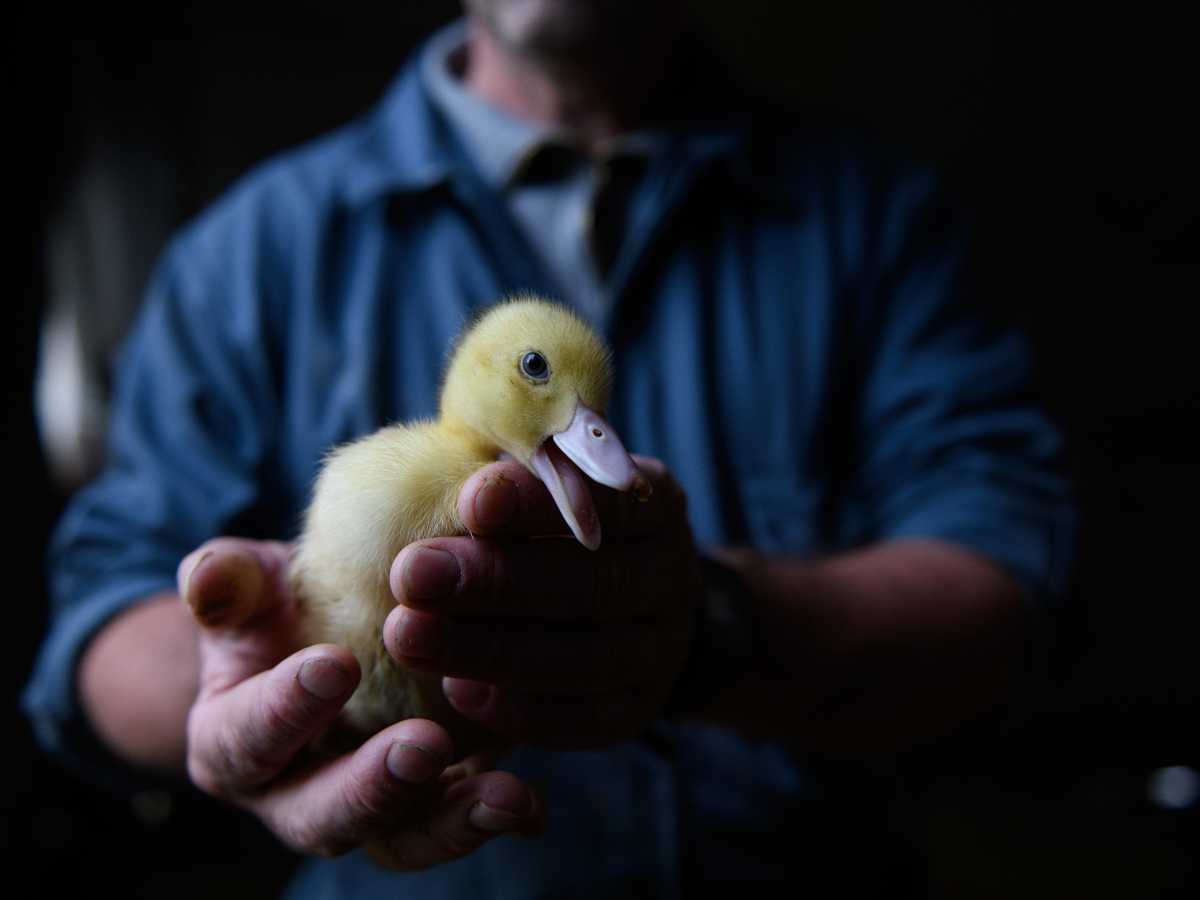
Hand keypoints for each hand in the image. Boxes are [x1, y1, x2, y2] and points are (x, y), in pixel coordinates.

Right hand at [178, 538, 543, 869]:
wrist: (318, 637)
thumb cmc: (275, 607)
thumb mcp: (247, 585)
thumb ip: (226, 580)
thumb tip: (209, 579)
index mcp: (232, 739)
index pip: (247, 738)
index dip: (285, 709)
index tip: (337, 666)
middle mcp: (290, 794)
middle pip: (323, 815)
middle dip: (374, 787)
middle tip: (424, 746)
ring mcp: (363, 809)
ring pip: (398, 838)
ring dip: (452, 821)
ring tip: (506, 797)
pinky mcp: (424, 805)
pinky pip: (452, 825)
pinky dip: (492, 816)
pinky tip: (531, 805)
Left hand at [384, 456, 697, 748]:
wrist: (636, 609)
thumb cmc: (562, 529)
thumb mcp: (555, 485)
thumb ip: (517, 479)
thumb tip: (438, 471)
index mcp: (656, 504)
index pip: (608, 503)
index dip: (539, 504)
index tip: (470, 499)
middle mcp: (671, 577)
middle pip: (592, 584)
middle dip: (496, 580)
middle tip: (410, 574)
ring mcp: (660, 650)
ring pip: (584, 657)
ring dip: (489, 648)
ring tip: (407, 635)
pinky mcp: (637, 710)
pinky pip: (583, 718)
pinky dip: (518, 708)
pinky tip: (454, 691)